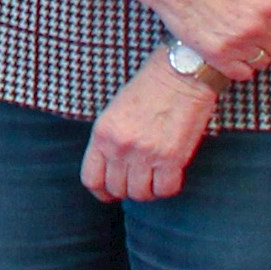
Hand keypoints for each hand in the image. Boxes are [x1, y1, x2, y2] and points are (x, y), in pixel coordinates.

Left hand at [83, 51, 219, 201]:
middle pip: (117, 189)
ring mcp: (146, 154)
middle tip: (137, 180)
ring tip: (153, 178)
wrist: (179, 75)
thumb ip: (109, 142)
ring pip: (141, 194)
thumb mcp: (114, 113)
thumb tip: (112, 170)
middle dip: (126, 189)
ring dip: (147, 191)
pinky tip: (169, 175)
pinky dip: (167, 188)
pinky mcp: (172, 158)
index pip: (91, 179)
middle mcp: (120, 147)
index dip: (101, 191)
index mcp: (102, 134)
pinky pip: (166, 189)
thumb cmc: (147, 90)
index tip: (110, 191)